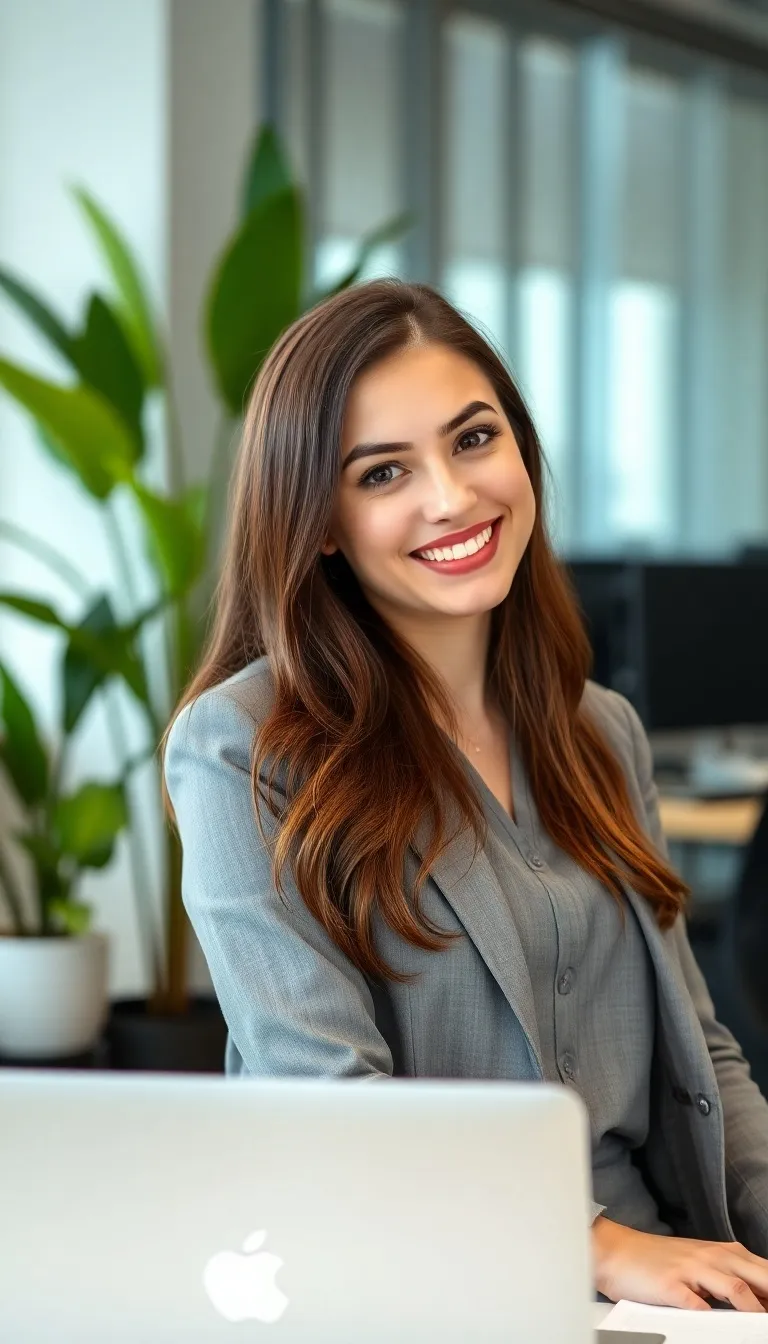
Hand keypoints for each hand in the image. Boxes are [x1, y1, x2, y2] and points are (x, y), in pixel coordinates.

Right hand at [592, 1215, 767, 1310]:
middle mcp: (710, 1257)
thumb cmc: (658, 1260)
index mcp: (721, 1253)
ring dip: (754, 1309)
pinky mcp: (670, 1285)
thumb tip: (761, 1298)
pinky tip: (716, 1325)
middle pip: (757, 1276)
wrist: (616, 1251)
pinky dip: (709, 1316)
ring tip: (762, 1327)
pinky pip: (695, 1303)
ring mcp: (690, 1270)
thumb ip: (730, 1275)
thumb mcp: (700, 1262)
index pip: (764, 1270)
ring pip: (734, 1287)